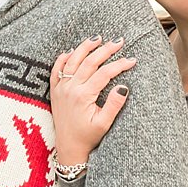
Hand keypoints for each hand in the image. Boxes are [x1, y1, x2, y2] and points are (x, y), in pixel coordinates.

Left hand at [49, 38, 135, 164]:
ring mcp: (61, 88)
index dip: (119, 65)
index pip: (104, 73)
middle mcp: (70, 89)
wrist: (68, 147)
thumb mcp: (104, 124)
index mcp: (83, 96)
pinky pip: (56, 69)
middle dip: (105, 50)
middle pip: (89, 62)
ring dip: (85, 47)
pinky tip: (71, 51)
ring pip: (72, 61)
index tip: (132, 60)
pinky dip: (63, 58)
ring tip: (97, 38)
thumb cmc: (88, 137)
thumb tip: (124, 87)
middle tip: (119, 42)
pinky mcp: (55, 91)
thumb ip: (114, 105)